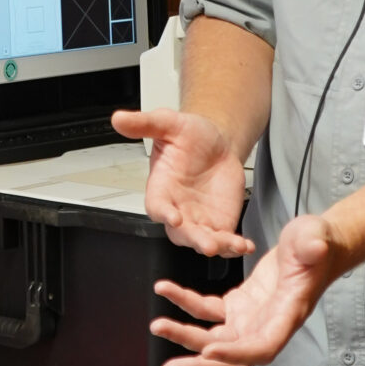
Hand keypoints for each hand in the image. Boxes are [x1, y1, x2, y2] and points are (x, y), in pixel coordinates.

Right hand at [112, 106, 252, 257]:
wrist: (217, 142)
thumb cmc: (189, 136)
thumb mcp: (168, 123)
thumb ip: (145, 123)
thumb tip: (119, 119)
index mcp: (161, 189)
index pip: (157, 206)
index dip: (164, 214)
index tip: (173, 218)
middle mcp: (177, 209)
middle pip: (180, 233)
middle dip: (194, 239)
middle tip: (207, 243)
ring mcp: (198, 220)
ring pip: (203, 241)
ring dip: (217, 246)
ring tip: (233, 245)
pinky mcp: (219, 224)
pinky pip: (225, 241)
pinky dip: (235, 246)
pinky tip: (245, 245)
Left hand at [151, 211, 341, 365]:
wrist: (312, 244)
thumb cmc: (317, 243)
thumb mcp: (315, 238)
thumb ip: (313, 245)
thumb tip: (316, 247)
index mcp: (286, 316)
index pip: (261, 348)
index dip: (235, 354)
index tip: (209, 351)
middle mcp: (265, 325)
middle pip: (231, 359)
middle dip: (199, 365)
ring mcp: (249, 318)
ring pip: (214, 341)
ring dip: (185, 338)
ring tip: (158, 327)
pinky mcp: (237, 306)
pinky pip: (206, 311)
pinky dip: (185, 303)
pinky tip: (166, 290)